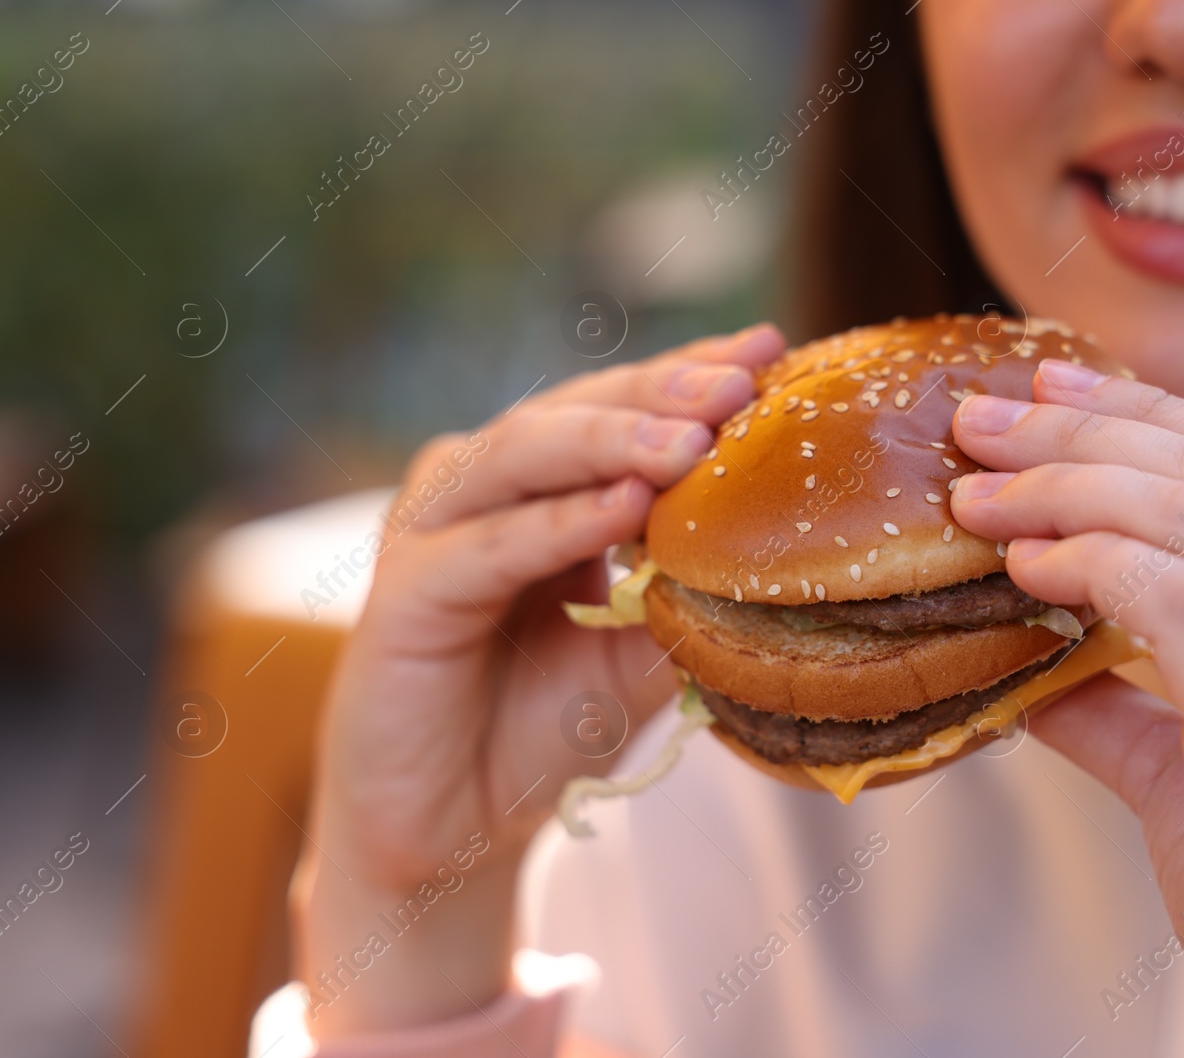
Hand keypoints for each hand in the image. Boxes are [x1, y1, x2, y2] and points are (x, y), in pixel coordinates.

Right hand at [294, 324, 783, 1036]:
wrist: (454, 833)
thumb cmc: (542, 731)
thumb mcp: (640, 657)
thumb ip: (686, 597)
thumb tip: (780, 547)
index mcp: (541, 492)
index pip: (620, 413)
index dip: (689, 378)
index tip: (772, 350)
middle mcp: (483, 492)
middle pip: (574, 413)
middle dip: (661, 394)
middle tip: (740, 380)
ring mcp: (435, 532)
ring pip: (523, 457)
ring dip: (612, 442)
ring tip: (691, 440)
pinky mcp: (403, 593)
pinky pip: (490, 546)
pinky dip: (559, 524)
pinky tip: (624, 507)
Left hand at [950, 359, 1183, 1056]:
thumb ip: (1125, 694)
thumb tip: (1019, 638)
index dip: (1147, 413)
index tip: (1048, 392)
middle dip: (1087, 429)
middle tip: (980, 421)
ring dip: (1066, 488)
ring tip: (974, 495)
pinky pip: (1182, 601)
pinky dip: (1090, 563)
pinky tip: (1024, 565)